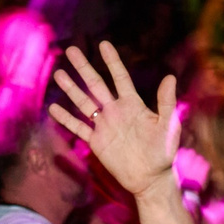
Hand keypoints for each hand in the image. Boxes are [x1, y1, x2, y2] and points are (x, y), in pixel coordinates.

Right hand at [52, 43, 181, 195]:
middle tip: (71, 50)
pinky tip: (54, 108)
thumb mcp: (168, 126)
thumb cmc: (164, 152)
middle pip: (96, 85)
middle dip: (84, 68)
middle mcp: (116, 111)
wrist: (151, 178)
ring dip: (71, 89)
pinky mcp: (97, 142)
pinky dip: (66, 119)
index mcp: (133, 105)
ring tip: (59, 74)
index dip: (112, 61)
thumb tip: (170, 77)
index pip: (120, 77)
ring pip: (84, 103)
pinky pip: (78, 128)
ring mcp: (105, 126)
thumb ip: (166, 102)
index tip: (103, 44)